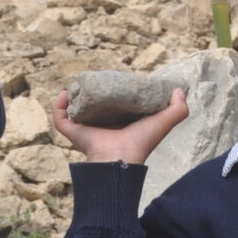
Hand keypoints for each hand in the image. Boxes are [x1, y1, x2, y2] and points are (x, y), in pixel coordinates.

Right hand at [52, 88, 188, 164]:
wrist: (120, 158)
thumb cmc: (142, 141)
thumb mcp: (165, 122)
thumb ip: (178, 109)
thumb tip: (179, 90)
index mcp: (122, 125)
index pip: (116, 107)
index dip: (116, 93)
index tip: (117, 79)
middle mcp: (103, 127)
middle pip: (94, 108)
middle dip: (92, 94)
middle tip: (96, 81)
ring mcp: (86, 130)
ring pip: (75, 111)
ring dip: (73, 98)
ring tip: (77, 85)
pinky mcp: (73, 133)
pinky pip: (60, 118)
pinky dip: (58, 105)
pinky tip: (64, 92)